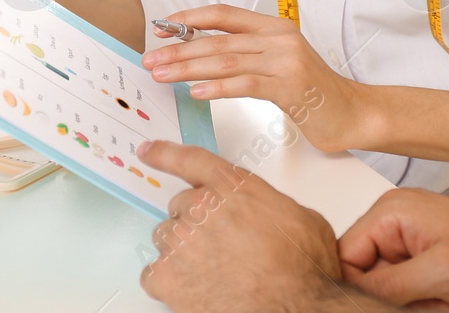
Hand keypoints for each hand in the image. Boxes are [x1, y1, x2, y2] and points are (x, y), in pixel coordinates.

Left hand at [138, 140, 348, 311]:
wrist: (296, 308)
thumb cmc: (301, 270)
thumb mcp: (301, 217)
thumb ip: (267, 203)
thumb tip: (266, 214)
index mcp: (233, 187)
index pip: (190, 160)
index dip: (164, 154)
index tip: (148, 151)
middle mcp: (202, 208)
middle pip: (181, 208)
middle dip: (198, 224)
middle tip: (223, 247)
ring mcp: (181, 242)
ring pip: (167, 239)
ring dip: (184, 252)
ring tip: (215, 271)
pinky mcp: (168, 277)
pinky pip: (155, 274)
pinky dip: (171, 283)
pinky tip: (197, 289)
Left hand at [142, 5, 371, 152]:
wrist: (353, 113)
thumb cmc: (313, 92)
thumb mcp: (279, 63)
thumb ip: (247, 54)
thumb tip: (201, 54)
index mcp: (274, 27)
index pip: (224, 14)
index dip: (190, 18)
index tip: (161, 27)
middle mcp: (279, 38)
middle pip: (219, 40)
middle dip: (179, 49)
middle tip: (151, 59)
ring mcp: (286, 60)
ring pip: (227, 61)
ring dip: (189, 68)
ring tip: (163, 75)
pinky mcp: (291, 85)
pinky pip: (246, 84)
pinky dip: (218, 88)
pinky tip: (197, 92)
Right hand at [338, 188, 448, 308]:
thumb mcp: (440, 274)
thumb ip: (390, 284)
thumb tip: (353, 294)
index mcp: (392, 211)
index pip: (346, 254)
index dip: (359, 285)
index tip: (385, 301)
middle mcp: (396, 218)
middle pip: (366, 270)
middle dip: (394, 294)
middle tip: (427, 297)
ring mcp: (410, 234)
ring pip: (386, 282)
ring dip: (412, 298)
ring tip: (443, 296)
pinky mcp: (422, 251)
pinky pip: (405, 284)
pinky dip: (423, 297)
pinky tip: (447, 295)